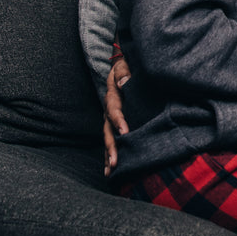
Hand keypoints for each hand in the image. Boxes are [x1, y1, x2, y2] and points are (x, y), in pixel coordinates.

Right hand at [103, 57, 131, 175]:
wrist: (125, 64)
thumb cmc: (129, 64)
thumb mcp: (126, 64)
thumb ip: (124, 72)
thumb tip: (124, 83)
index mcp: (113, 95)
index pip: (114, 110)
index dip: (118, 121)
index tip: (124, 133)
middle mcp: (109, 109)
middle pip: (107, 130)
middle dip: (110, 147)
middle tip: (114, 163)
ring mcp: (111, 117)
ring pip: (108, 138)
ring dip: (108, 154)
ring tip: (110, 172)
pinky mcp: (116, 122)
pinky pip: (113, 138)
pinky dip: (112, 152)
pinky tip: (113, 169)